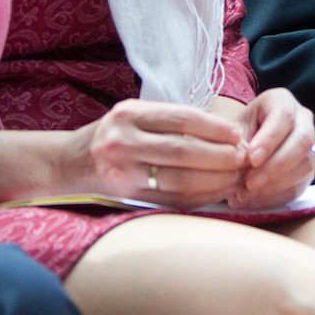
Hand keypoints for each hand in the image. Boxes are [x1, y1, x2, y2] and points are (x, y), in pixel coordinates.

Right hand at [67, 98, 245, 209]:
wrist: (71, 163)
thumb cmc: (116, 135)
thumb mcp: (136, 115)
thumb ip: (173, 121)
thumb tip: (226, 134)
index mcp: (130, 114)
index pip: (182, 119)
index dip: (214, 128)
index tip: (237, 135)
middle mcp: (123, 142)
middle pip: (183, 151)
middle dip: (220, 156)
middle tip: (242, 159)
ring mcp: (123, 172)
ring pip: (179, 179)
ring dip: (214, 180)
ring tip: (235, 177)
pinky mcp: (126, 197)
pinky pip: (171, 200)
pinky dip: (199, 197)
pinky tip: (216, 193)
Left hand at [227, 88, 314, 210]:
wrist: (237, 147)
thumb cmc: (233, 132)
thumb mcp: (229, 130)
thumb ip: (234, 142)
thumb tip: (240, 162)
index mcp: (281, 101)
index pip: (284, 116)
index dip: (269, 140)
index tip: (251, 159)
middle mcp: (302, 120)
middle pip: (302, 141)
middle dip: (276, 165)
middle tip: (249, 183)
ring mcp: (309, 145)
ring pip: (306, 165)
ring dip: (275, 184)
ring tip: (245, 194)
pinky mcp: (307, 170)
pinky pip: (299, 185)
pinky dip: (274, 196)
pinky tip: (251, 201)